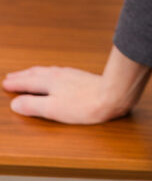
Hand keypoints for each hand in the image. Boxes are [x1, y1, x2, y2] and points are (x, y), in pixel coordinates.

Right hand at [2, 66, 130, 123]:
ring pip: (46, 71)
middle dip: (22, 76)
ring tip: (27, 73)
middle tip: (10, 76)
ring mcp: (69, 74)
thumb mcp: (54, 109)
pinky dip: (47, 72)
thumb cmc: (84, 106)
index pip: (28, 83)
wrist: (111, 95)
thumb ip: (33, 106)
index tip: (5, 84)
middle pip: (36, 74)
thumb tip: (16, 103)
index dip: (16, 84)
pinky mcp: (79, 76)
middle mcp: (58, 75)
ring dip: (34, 72)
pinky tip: (53, 74)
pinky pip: (56, 71)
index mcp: (50, 82)